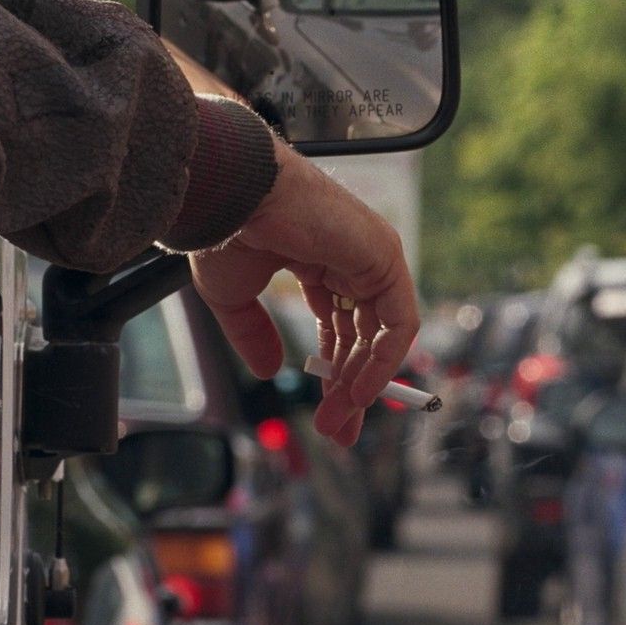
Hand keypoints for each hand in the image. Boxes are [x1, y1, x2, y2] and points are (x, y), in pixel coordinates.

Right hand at [190, 138, 419, 446]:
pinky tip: (360, 393)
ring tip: (340, 419)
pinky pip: (399, 323)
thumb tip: (270, 371)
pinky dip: (384, 361)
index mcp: (318, 259)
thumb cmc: (226, 231)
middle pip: (364, 335)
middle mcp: (350, 257)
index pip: (339, 324)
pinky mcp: (385, 259)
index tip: (326, 411)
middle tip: (335, 428)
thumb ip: (255, 335)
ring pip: (382, 334)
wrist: (230, 196)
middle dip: (350, 386)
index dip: (333, 370)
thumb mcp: (234, 298)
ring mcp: (372, 257)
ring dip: (364, 382)